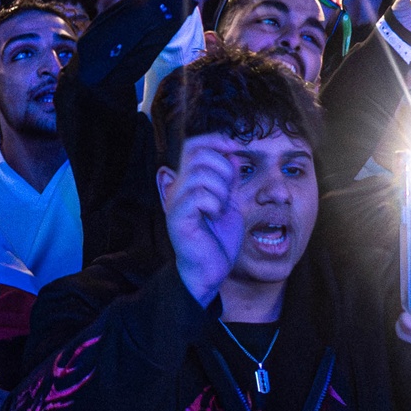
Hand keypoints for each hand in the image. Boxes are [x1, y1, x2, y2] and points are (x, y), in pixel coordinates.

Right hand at [161, 133, 249, 306]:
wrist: (210, 271)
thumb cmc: (218, 240)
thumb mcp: (231, 203)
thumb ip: (230, 179)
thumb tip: (233, 153)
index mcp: (188, 182)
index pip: (194, 145)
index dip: (215, 140)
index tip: (235, 146)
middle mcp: (177, 188)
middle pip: (197, 153)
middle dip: (223, 167)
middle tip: (229, 191)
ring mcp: (175, 202)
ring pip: (200, 173)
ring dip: (220, 188)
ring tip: (221, 206)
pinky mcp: (177, 217)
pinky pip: (198, 195)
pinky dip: (214, 202)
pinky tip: (215, 215)